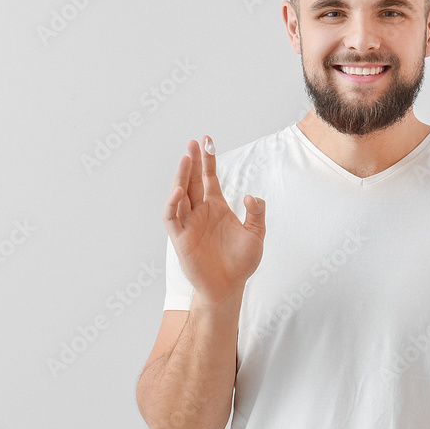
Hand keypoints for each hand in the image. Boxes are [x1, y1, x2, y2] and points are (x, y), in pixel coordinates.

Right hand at [162, 135, 265, 306]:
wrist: (229, 288)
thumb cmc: (241, 263)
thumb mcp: (256, 235)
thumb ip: (257, 214)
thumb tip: (252, 196)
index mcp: (217, 207)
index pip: (209, 178)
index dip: (208, 160)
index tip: (207, 140)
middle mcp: (200, 212)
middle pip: (193, 181)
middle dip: (192, 162)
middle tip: (192, 143)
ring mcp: (189, 224)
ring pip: (180, 195)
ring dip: (181, 177)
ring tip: (185, 158)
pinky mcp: (180, 239)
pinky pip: (172, 218)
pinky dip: (173, 204)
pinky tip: (179, 190)